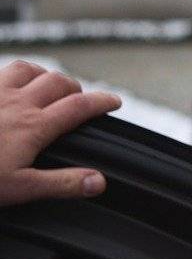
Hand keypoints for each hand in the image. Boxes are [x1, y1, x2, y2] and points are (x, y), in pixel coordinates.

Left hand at [0, 60, 121, 206]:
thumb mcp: (19, 189)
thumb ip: (61, 183)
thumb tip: (98, 181)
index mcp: (34, 127)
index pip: (80, 106)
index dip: (102, 102)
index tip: (115, 102)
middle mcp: (17, 103)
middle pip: (58, 82)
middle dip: (75, 87)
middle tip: (81, 99)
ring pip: (27, 69)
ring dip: (44, 75)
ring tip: (47, 85)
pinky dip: (10, 75)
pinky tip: (7, 87)